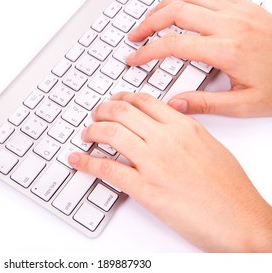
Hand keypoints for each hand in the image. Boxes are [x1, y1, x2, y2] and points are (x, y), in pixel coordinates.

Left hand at [68, 93, 271, 251]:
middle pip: (121, 112)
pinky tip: (77, 161)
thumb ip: (184, 132)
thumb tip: (163, 125)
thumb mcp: (210, 147)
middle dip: (101, 111)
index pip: (143, 101)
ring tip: (86, 135)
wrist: (241, 220)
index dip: (121, 99)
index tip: (113, 102)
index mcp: (184, 127)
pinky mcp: (145, 189)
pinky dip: (86, 163)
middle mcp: (166, 139)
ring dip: (91, 131)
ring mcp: (154, 163)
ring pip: (110, 133)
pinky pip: (107, 168)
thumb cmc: (230, 189)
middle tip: (94, 116)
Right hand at [126, 0, 271, 116]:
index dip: (147, 52)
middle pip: (176, 11)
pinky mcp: (245, 6)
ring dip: (164, 7)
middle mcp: (230, 24)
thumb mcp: (245, 105)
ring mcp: (238, 11)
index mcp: (227, 50)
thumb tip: (174, 104)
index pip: (174, 44)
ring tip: (150, 20)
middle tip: (135, 36)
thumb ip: (205, 104)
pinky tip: (179, 7)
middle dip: (148, 23)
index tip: (134, 59)